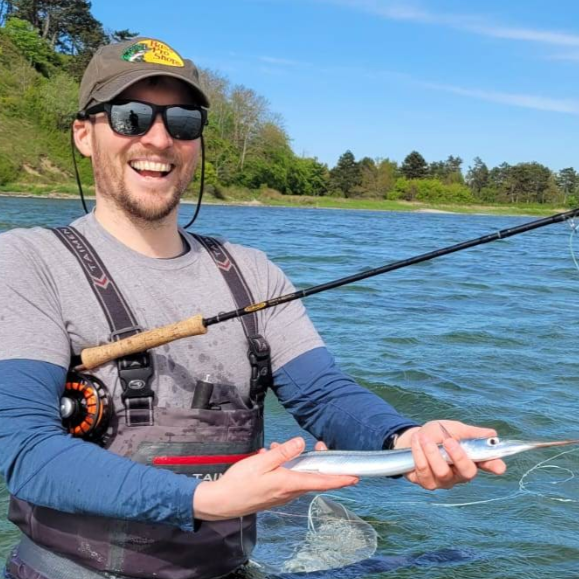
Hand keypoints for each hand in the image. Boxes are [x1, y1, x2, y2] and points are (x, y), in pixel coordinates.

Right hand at [193, 437, 357, 520]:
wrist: (221, 502)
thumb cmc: (240, 482)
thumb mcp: (261, 462)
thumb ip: (283, 453)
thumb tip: (300, 443)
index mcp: (289, 483)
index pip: (321, 481)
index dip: (339, 479)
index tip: (355, 477)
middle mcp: (289, 492)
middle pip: (313, 477)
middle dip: (318, 461)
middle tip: (319, 446)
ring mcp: (282, 495)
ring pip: (299, 476)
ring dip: (296, 461)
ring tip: (278, 447)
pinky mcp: (274, 495)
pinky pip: (287, 478)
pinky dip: (284, 466)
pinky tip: (269, 456)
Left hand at [394, 420, 505, 489]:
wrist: (414, 439)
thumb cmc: (438, 434)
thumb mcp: (454, 429)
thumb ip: (471, 433)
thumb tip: (492, 435)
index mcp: (471, 459)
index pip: (487, 464)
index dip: (494, 466)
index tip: (499, 467)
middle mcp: (459, 474)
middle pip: (467, 473)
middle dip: (458, 457)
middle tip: (448, 441)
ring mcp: (443, 481)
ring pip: (442, 472)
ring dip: (432, 452)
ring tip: (424, 437)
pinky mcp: (426, 482)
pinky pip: (423, 471)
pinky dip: (419, 453)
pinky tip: (417, 441)